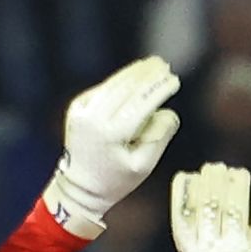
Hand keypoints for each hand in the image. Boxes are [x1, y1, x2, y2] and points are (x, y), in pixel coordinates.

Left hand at [44, 56, 182, 239]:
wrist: (79, 188)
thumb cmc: (116, 180)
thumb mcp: (143, 166)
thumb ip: (158, 137)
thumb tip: (168, 111)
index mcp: (112, 134)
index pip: (141, 103)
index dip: (159, 89)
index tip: (174, 79)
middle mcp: (94, 118)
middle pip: (126, 88)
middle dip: (147, 75)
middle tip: (164, 64)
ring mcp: (82, 111)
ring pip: (113, 84)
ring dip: (133, 72)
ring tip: (152, 63)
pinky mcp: (76, 108)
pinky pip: (102, 89)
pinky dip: (118, 81)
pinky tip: (133, 75)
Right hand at [171, 162, 250, 251]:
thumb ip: (188, 240)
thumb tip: (191, 198)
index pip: (183, 212)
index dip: (186, 189)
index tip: (191, 175)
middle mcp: (211, 251)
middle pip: (209, 204)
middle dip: (212, 180)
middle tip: (218, 169)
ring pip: (235, 208)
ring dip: (237, 185)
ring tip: (238, 175)